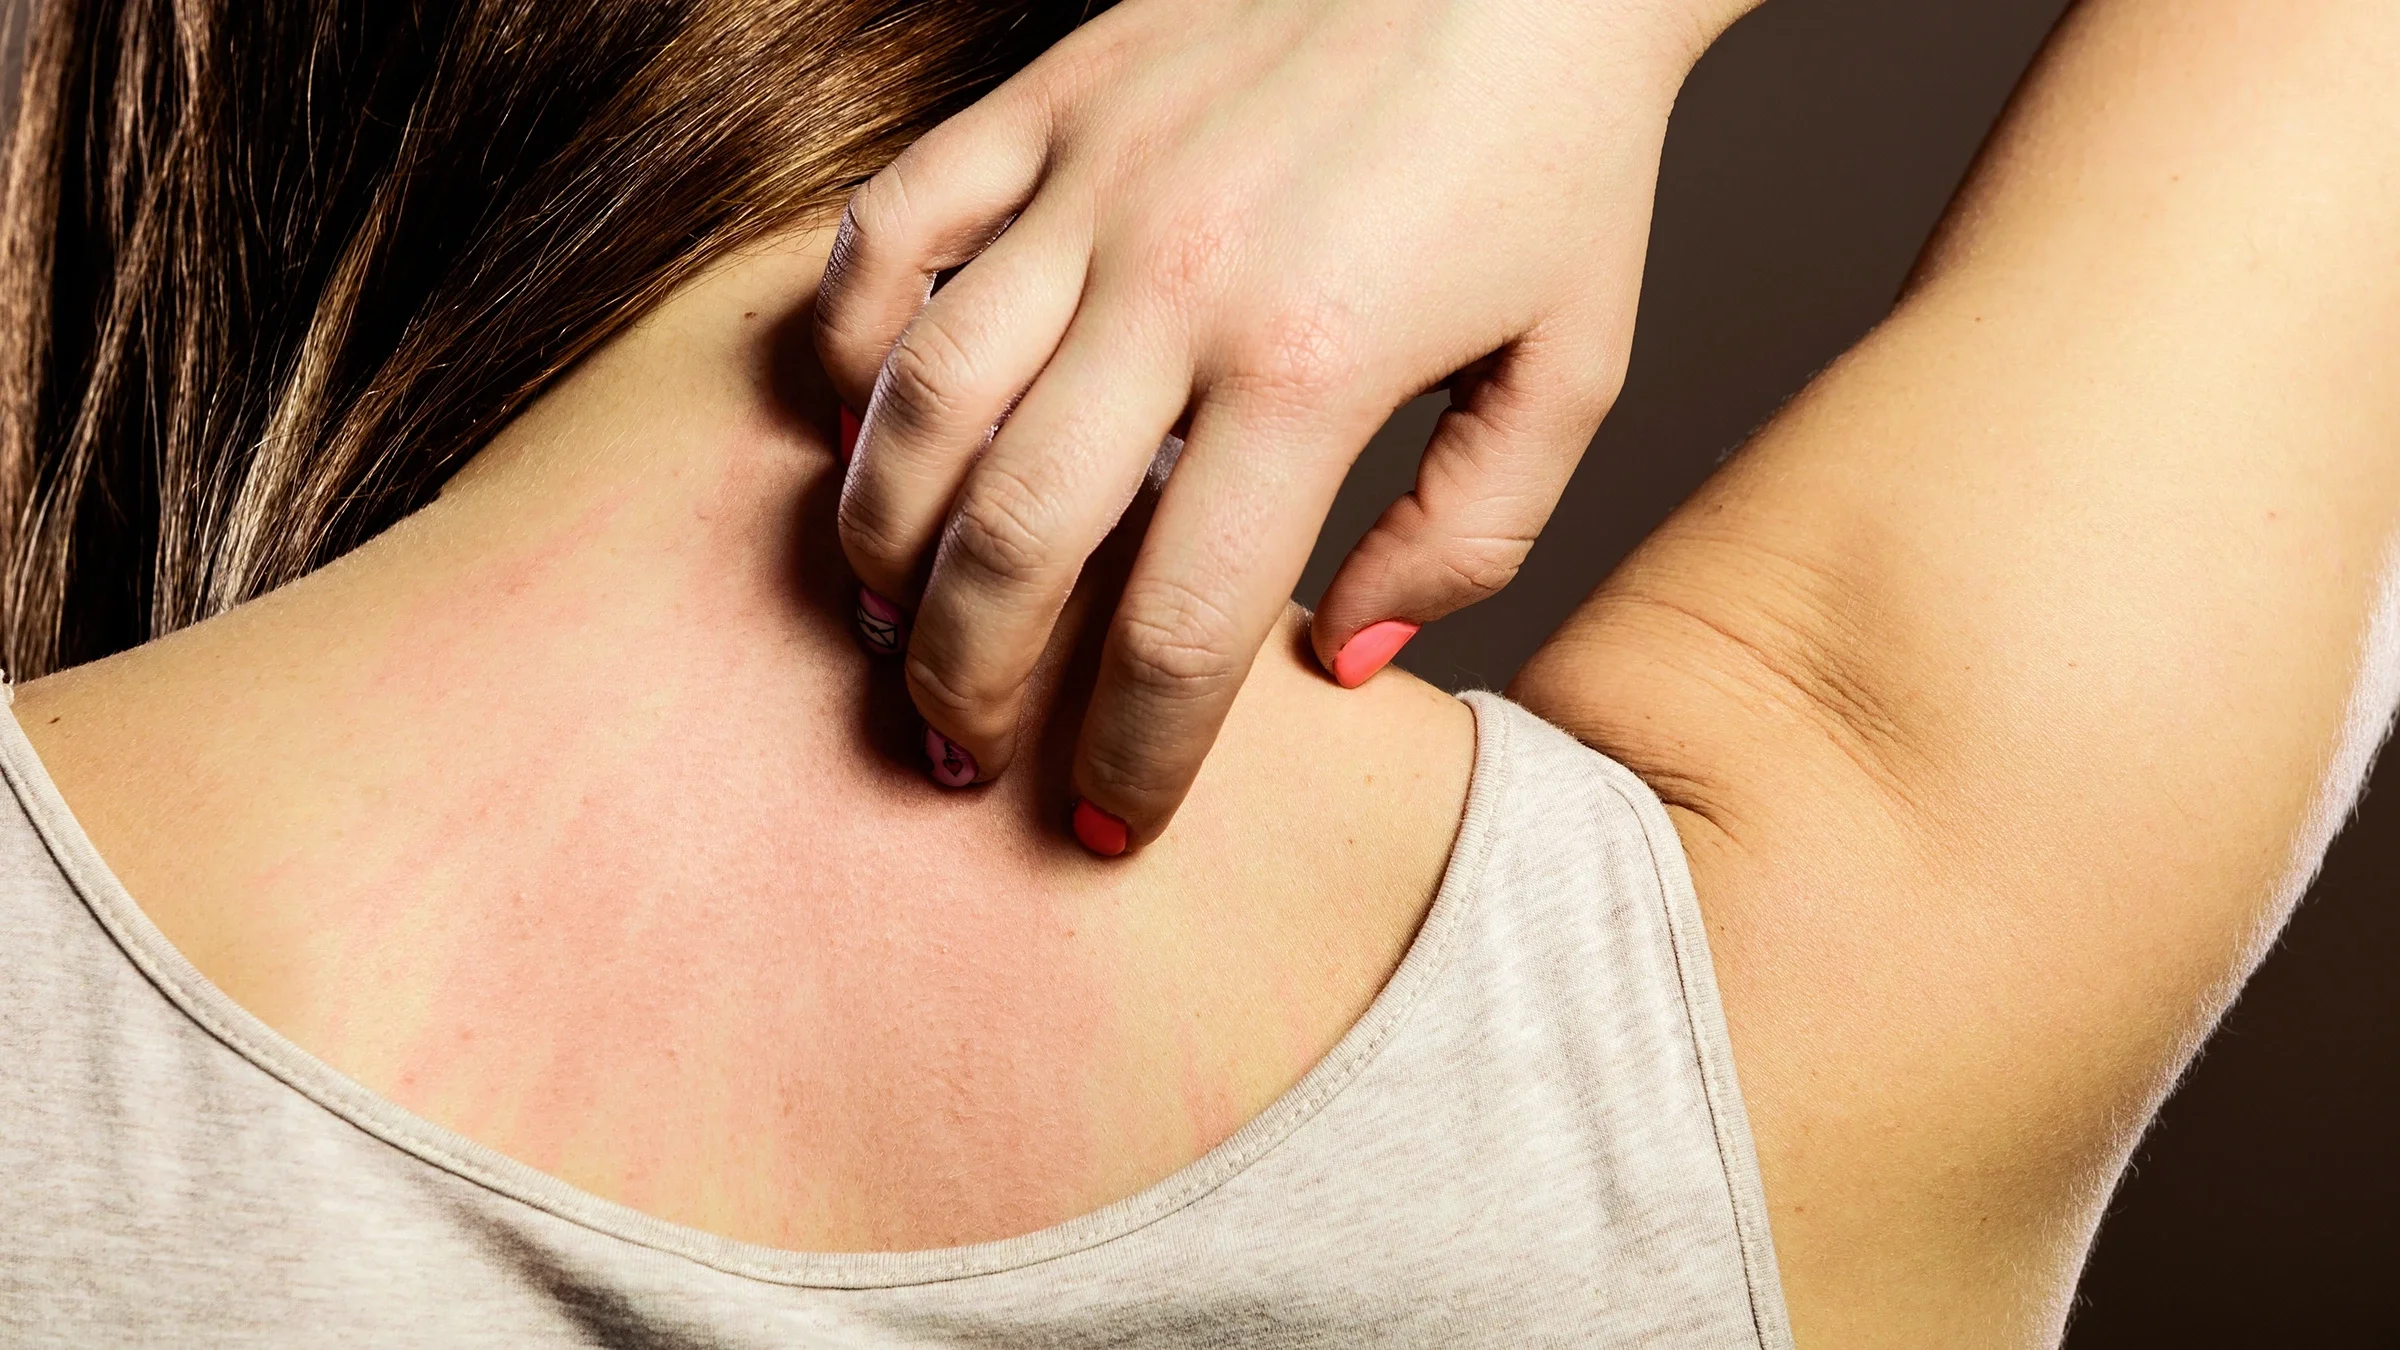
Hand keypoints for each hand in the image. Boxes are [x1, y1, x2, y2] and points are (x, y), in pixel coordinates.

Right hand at [817, 0, 1745, 852]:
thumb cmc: (1558, 160)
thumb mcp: (1573, 369)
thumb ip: (1468, 539)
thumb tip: (1339, 667)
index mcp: (1314, 366)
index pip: (1178, 630)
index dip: (1130, 761)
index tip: (1107, 826)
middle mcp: (1176, 280)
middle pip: (1008, 543)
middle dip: (966, 685)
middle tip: (957, 754)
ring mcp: (1090, 180)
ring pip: (915, 400)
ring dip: (881, 542)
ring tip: (889, 621)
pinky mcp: (1048, 99)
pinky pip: (889, 231)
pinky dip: (846, 340)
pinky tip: (859, 420)